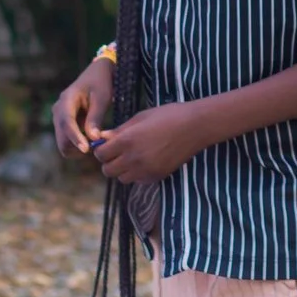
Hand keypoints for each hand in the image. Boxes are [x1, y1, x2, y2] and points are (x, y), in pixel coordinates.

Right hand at [52, 57, 113, 158]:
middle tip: (98, 147)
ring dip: (79, 148)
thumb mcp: (102, 98)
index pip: (67, 123)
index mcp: (66, 100)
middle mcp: (58, 111)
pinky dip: (79, 145)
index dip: (75, 138)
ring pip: (64, 144)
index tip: (86, 149)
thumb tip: (92, 139)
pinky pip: (69, 142)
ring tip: (98, 142)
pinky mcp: (64, 125)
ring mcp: (60, 119)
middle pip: (62, 138)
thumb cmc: (101, 83)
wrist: (97, 74)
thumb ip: (95, 118)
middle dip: (78, 147)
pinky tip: (93, 139)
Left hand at [90, 102, 209, 186]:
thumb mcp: (141, 117)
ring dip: (123, 170)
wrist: (195, 127)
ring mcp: (145, 170)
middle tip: (118, 153)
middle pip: (108, 170)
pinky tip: (146, 162)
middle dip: (110, 161)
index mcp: (127, 140)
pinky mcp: (157, 176)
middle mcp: (133, 158)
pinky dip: (137, 174)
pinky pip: (138, 181)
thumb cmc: (168, 116)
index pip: (101, 154)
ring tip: (132, 158)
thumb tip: (103, 137)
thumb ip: (121, 129)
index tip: (108, 145)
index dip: (102, 149)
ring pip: (122, 178)